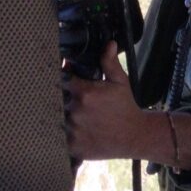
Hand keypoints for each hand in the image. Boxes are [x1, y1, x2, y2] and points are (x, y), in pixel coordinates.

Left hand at [62, 41, 151, 160]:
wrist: (134, 136)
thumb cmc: (125, 107)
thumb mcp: (120, 82)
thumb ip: (110, 63)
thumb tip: (109, 44)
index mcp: (85, 93)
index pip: (61, 80)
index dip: (63, 79)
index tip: (67, 80)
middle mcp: (76, 111)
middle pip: (57, 100)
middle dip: (63, 98)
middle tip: (73, 101)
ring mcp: (73, 130)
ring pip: (56, 118)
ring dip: (61, 116)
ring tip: (75, 116)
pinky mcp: (72, 146)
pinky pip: (58, 138)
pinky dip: (62, 134)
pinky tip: (74, 130)